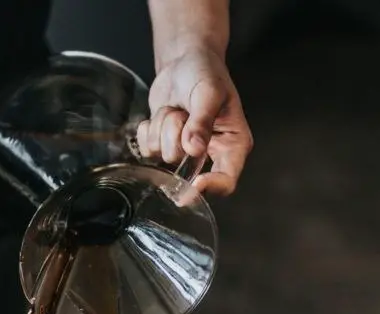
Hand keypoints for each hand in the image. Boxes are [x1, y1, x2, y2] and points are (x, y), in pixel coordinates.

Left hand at [135, 46, 252, 195]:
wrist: (183, 61)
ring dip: (163, 127)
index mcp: (233, 144)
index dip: (210, 188)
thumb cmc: (205, 73)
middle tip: (183, 112)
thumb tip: (194, 149)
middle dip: (176, 137)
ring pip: (163, 155)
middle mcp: (210, 152)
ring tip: (176, 108)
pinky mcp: (164, 144)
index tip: (192, 185)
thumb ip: (201, 121)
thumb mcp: (208, 93)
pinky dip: (149, 128)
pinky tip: (162, 113)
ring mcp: (184, 150)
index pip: (227, 181)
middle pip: (185, 168)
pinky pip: (146, 149)